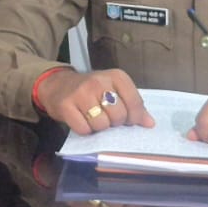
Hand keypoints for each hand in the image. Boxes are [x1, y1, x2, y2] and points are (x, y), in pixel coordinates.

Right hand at [34, 68, 154, 135]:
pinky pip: (84, 129)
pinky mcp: (66, 105)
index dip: (134, 118)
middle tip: (106, 117)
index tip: (127, 120)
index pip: (135, 103)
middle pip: (119, 115)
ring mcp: (81, 93)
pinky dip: (85, 130)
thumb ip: (133, 105)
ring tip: (93, 119)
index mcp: (116, 76)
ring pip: (102, 124)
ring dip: (99, 127)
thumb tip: (150, 123)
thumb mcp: (115, 91)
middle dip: (115, 123)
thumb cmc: (92, 91)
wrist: (57, 85)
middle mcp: (99, 81)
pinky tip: (82, 121)